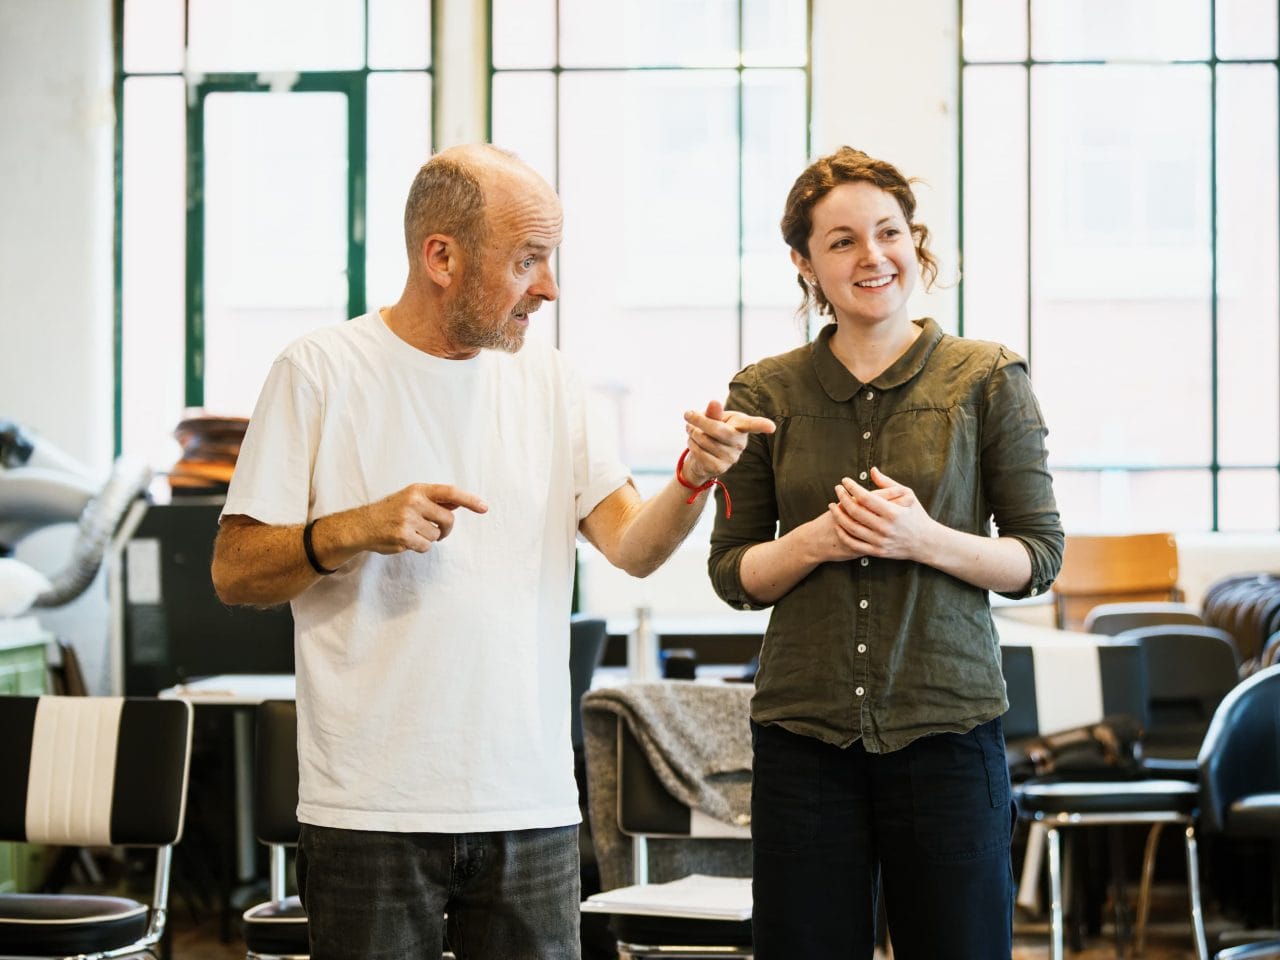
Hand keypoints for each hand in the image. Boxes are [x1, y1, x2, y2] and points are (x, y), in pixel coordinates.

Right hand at [358, 483, 487, 553]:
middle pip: (448, 519)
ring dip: (429, 538)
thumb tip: (459, 503)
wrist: (362, 525)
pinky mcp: (403, 536)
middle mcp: (414, 502)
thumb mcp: (411, 498)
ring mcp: (408, 519)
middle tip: (437, 531)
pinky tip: (407, 541)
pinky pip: (426, 546)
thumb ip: (434, 501)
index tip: (484, 507)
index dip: (469, 500)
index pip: (450, 492)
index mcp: (418, 490)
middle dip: (446, 529)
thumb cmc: (390, 512)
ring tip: (412, 532)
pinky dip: (420, 547)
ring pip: (436, 535)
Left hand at [681, 400, 775, 485]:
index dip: (762, 425)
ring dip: (693, 433)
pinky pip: (701, 453)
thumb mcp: (713, 417)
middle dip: (700, 421)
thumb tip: (714, 403)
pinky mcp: (720, 468)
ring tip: (692, 430)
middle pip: (719, 430)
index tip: (771, 427)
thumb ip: (713, 412)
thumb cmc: (711, 430)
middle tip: (687, 414)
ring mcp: (731, 457)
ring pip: (705, 441)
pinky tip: (693, 442)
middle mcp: (740, 443)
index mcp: (741, 425)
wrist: (702, 455)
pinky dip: (692, 445)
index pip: (753, 425)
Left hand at [829, 466, 935, 561]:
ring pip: (852, 528)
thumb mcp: (908, 496)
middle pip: (855, 512)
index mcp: (893, 512)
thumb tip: (872, 470)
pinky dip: (843, 534)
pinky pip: (854, 544)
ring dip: (838, 516)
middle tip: (837, 489)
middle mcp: (885, 528)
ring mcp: (880, 541)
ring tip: (832, 505)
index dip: (852, 487)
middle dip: (842, 498)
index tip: (844, 480)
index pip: (865, 497)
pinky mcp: (877, 552)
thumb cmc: (916, 515)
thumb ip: (888, 484)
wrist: (926, 543)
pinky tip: (837, 525)